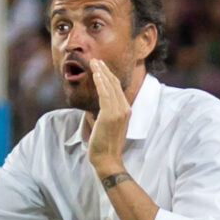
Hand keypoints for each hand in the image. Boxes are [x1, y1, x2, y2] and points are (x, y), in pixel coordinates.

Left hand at [86, 59, 130, 177]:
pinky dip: (100, 82)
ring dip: (101, 72)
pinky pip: (105, 93)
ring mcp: (119, 111)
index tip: (101, 67)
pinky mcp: (110, 115)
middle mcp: (124, 108)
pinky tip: (95, 73)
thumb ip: (106, 115)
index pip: (117, 89)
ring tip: (94, 62)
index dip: (109, 76)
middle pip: (115, 84)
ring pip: (110, 86)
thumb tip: (98, 110)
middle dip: (105, 70)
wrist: (108, 159)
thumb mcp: (108, 127)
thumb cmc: (105, 146)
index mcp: (125, 111)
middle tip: (96, 60)